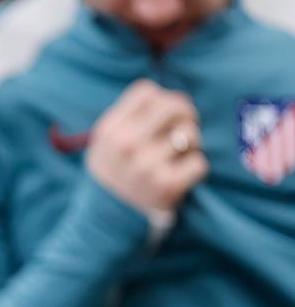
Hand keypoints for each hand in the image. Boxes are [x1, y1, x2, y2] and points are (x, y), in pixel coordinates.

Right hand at [86, 80, 207, 212]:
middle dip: (185, 113)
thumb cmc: (115, 168)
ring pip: (191, 134)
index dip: (162, 98)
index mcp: (111, 128)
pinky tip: (179, 174)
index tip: (164, 113)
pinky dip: (194, 168)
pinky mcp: (167, 186)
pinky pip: (199, 163)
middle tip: (184, 126)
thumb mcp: (107, 139)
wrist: (108, 215)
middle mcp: (127, 144)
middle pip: (173, 106)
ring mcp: (146, 165)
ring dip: (191, 143)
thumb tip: (178, 98)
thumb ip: (131, 116)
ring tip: (178, 154)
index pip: (147, 91)